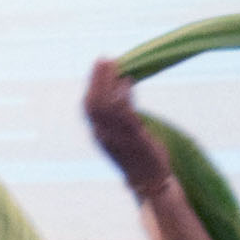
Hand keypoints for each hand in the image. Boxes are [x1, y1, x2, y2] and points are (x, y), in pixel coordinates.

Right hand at [84, 59, 170, 198]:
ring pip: (106, 108)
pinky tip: (127, 84)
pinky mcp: (133, 140)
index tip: (100, 64)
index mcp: (100, 134)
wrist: (149, 181)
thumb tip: (124, 83)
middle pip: (94, 104)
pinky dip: (124, 98)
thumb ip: (124, 112)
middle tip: (104, 59)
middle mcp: (103, 136)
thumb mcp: (127, 133)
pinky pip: (124, 116)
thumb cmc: (140, 156)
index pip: (89, 106)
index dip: (93, 84)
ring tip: (115, 65)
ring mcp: (117, 139)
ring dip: (109, 84)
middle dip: (98, 79)